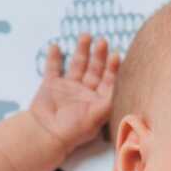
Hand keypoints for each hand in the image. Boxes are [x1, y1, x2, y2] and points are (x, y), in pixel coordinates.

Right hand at [28, 33, 120, 150]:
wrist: (46, 134)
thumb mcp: (96, 117)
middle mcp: (84, 94)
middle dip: (99, 56)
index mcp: (97, 102)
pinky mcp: (50, 86)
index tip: (116, 55)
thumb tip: (124, 89)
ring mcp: (67, 89)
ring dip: (82, 50)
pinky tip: (56, 46)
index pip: (109, 82)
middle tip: (103, 42)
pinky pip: (53, 68)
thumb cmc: (73, 130)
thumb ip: (109, 101)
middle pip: (94, 70)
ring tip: (86, 35)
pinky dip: (53, 57)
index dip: (113, 69)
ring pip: (77, 65)